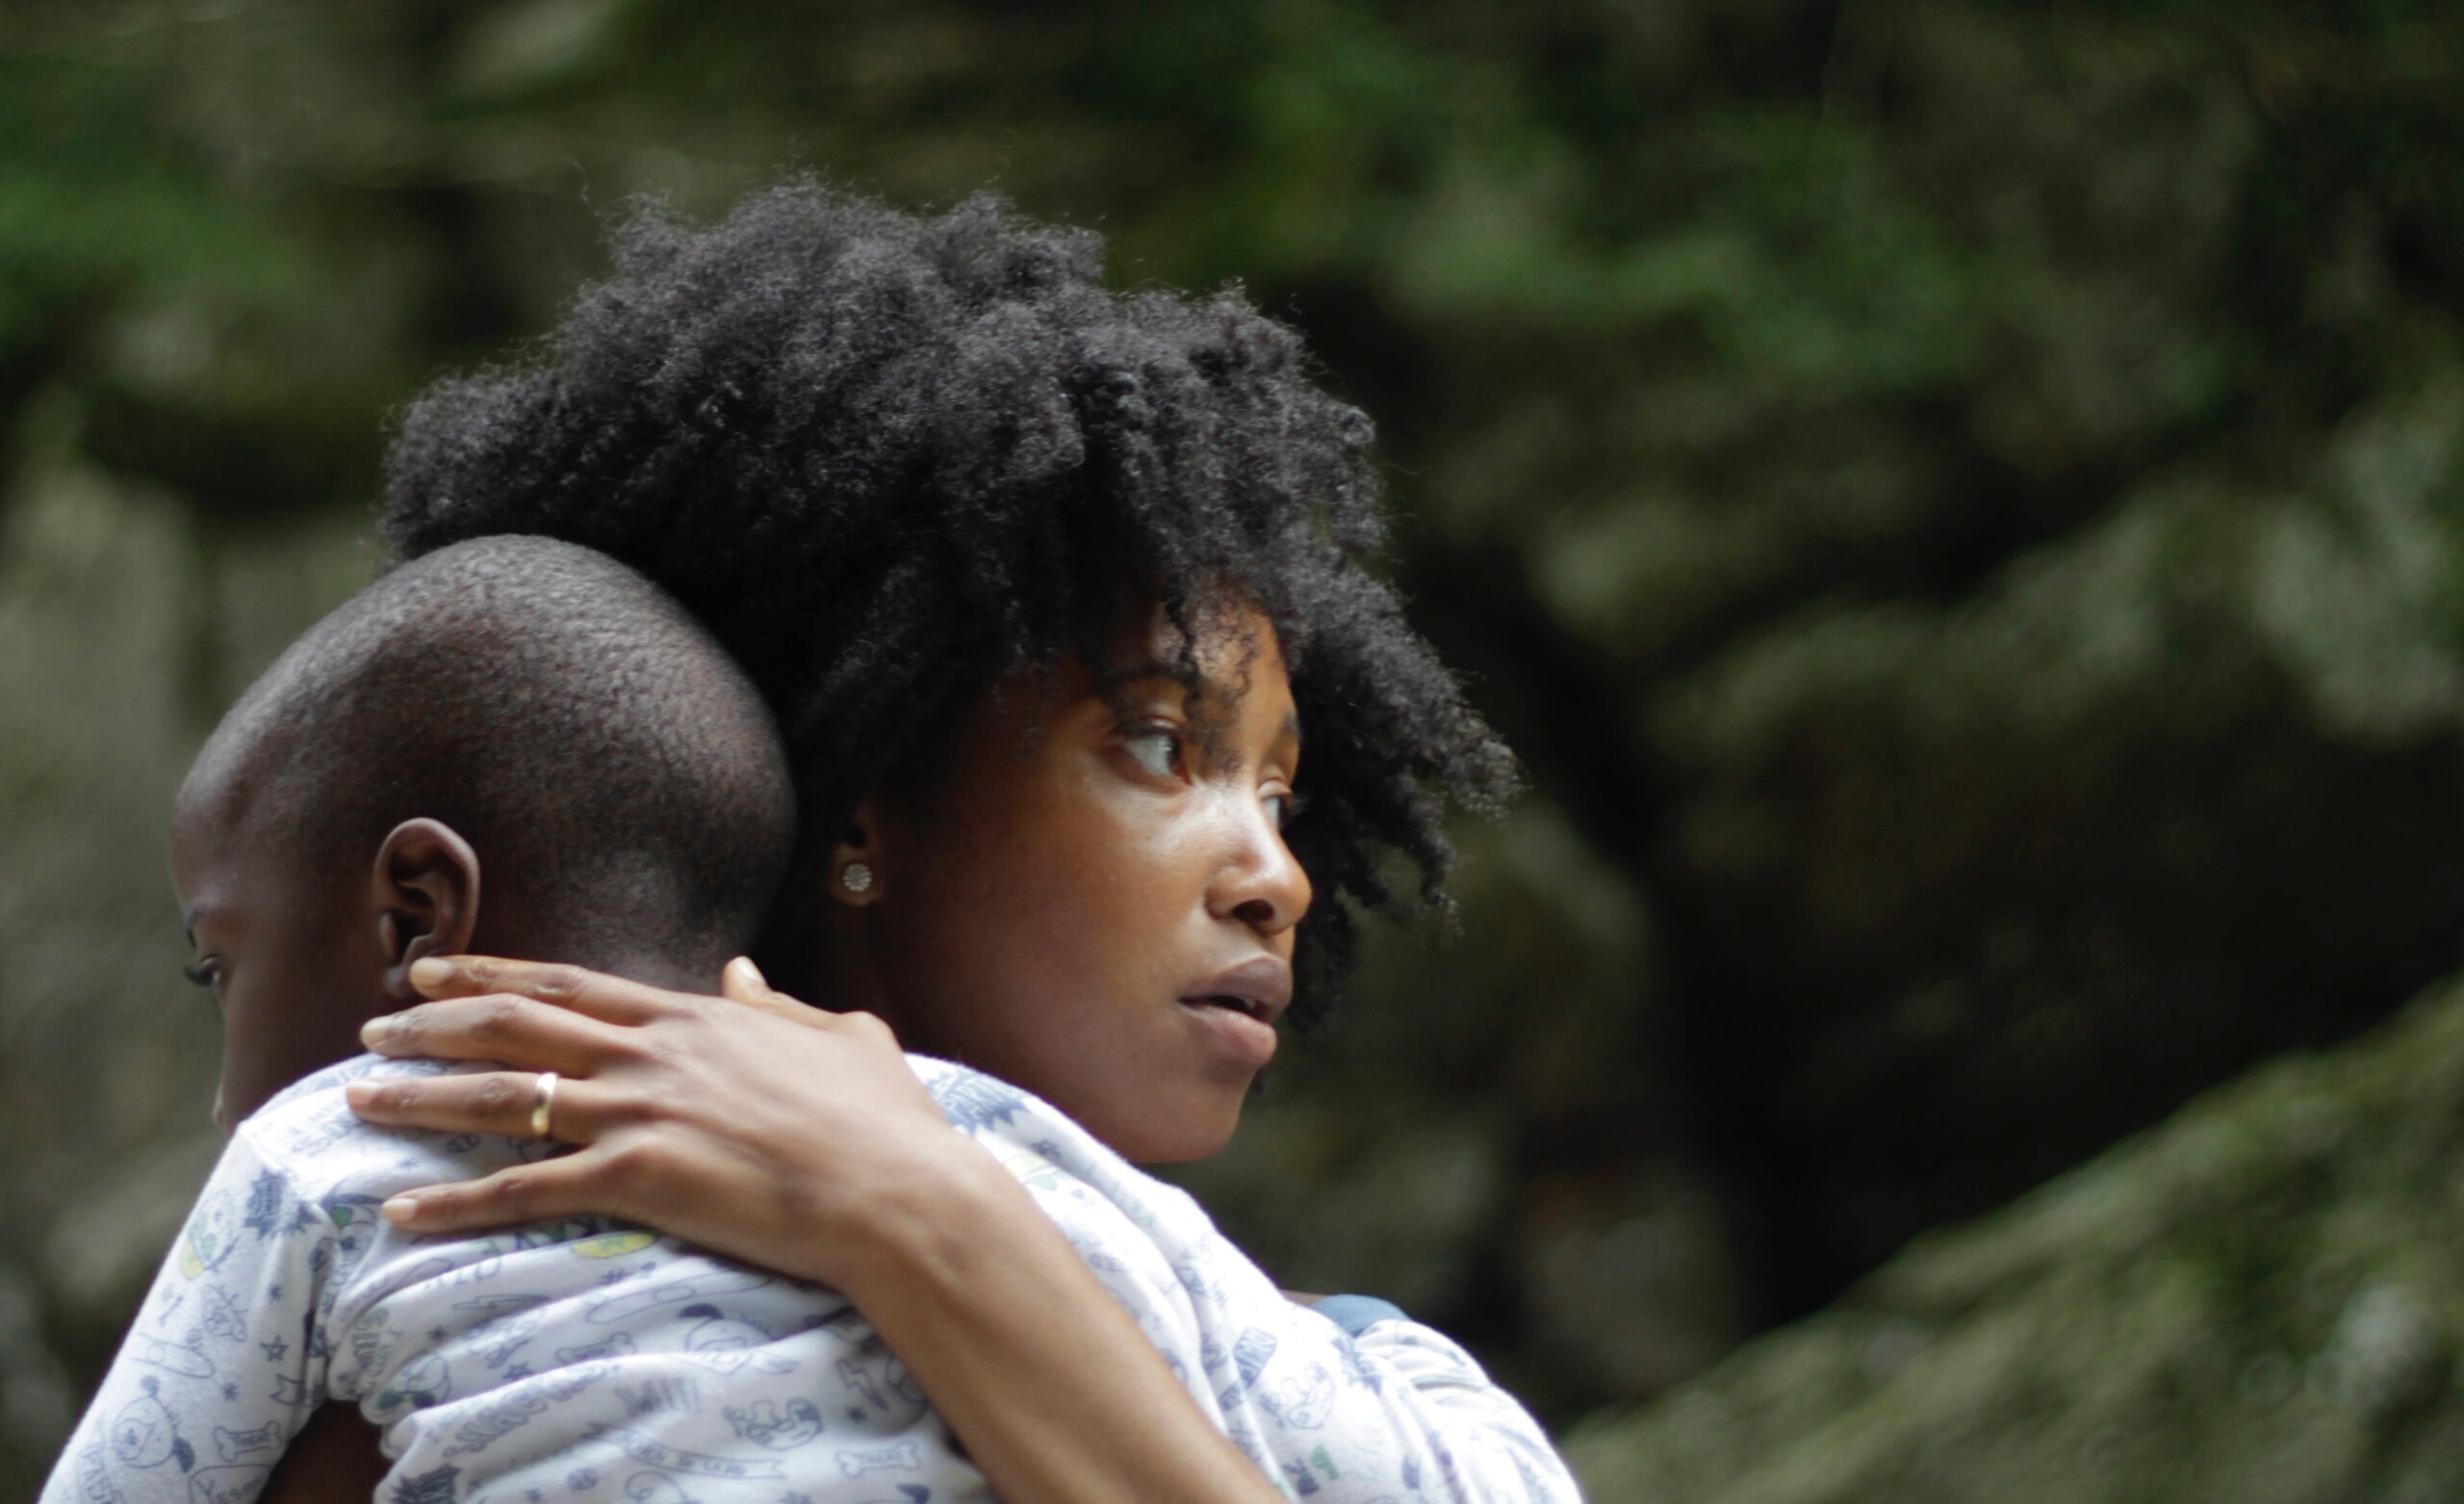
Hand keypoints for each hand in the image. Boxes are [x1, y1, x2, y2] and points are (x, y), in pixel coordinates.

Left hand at [345, 955, 981, 1293]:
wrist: (897, 1190)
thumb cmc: (884, 1120)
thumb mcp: (842, 1035)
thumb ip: (776, 1003)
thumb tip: (736, 971)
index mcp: (694, 1017)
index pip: (568, 983)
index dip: (491, 974)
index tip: (431, 973)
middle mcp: (653, 1054)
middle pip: (515, 1025)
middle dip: (429, 1025)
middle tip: (369, 1029)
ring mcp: (641, 1113)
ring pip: (503, 1098)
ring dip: (420, 1100)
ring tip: (356, 1106)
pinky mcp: (640, 1178)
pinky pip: (525, 1191)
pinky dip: (456, 1205)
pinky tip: (401, 1216)